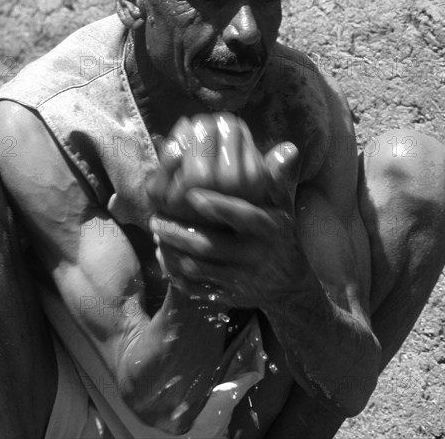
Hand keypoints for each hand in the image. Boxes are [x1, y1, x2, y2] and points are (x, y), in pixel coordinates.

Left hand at [147, 113, 301, 307]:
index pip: (242, 215)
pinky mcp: (229, 297)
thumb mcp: (283, 209)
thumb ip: (277, 179)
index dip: (217, 205)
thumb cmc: (279, 237)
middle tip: (155, 220)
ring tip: (157, 237)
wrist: (289, 287)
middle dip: (177, 233)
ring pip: (198, 268)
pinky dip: (176, 275)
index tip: (191, 194)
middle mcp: (256, 255)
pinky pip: (197, 288)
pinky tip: (165, 259)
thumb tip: (287, 147)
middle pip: (209, 245)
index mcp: (269, 229)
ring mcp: (242, 279)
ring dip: (172, 252)